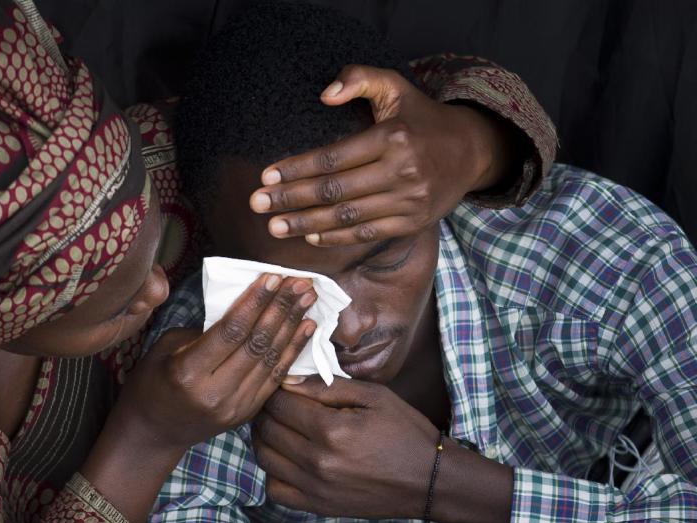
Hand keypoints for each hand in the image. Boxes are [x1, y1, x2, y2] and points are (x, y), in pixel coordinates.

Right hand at [112, 274, 317, 452]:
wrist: (153, 433)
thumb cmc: (152, 382)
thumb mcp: (165, 348)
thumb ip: (203, 330)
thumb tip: (242, 307)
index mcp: (187, 372)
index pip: (230, 332)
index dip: (255, 303)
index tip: (272, 277)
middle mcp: (214, 393)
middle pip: (256, 344)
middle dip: (281, 309)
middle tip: (300, 283)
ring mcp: (234, 407)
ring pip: (271, 360)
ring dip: (292, 326)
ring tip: (308, 299)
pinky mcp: (247, 414)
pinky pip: (275, 378)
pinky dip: (292, 351)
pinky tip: (306, 329)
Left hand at [250, 65, 519, 245]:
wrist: (470, 151)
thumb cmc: (421, 118)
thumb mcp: (395, 87)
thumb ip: (359, 79)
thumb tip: (324, 95)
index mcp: (393, 137)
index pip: (333, 157)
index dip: (297, 169)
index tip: (267, 176)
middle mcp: (403, 170)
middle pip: (335, 190)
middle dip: (291, 199)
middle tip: (258, 205)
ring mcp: (409, 200)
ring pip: (347, 217)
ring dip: (307, 225)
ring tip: (276, 228)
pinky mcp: (413, 223)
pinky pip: (367, 233)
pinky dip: (336, 238)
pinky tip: (311, 237)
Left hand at [253, 377, 439, 519]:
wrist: (429, 480)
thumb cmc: (404, 431)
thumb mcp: (373, 396)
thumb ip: (327, 387)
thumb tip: (286, 381)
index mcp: (331, 429)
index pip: (279, 403)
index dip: (274, 390)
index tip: (280, 386)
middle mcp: (317, 461)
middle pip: (267, 428)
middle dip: (266, 410)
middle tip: (277, 402)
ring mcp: (315, 487)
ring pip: (264, 457)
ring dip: (264, 437)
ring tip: (278, 426)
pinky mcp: (317, 507)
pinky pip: (275, 489)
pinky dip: (272, 471)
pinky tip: (286, 457)